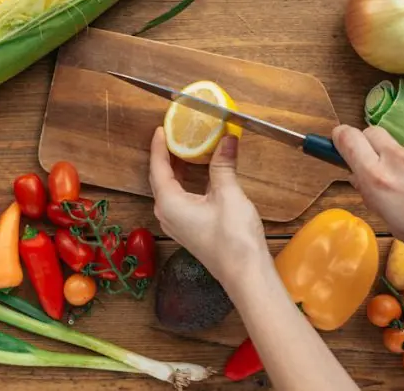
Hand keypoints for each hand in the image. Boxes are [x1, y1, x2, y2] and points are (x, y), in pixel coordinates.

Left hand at [148, 127, 268, 283]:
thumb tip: (226, 139)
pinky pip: (180, 199)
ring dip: (178, 169)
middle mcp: (167, 214)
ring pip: (171, 189)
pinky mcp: (189, 229)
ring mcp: (177, 224)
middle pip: (161, 178)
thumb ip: (223, 165)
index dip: (159, 146)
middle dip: (168, 156)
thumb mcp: (228, 194)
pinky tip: (200, 174)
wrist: (245, 274)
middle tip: (176, 135)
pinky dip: (186, 183)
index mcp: (169, 203)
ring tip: (187, 149)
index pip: (158, 167)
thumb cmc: (233, 239)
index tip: (161, 129)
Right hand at [332, 124, 403, 267]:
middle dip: (371, 146)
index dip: (341, 139)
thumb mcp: (399, 227)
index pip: (346, 138)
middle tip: (381, 169)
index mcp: (378, 180)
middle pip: (371, 133)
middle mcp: (399, 158)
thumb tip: (363, 180)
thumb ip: (377, 198)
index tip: (341, 145)